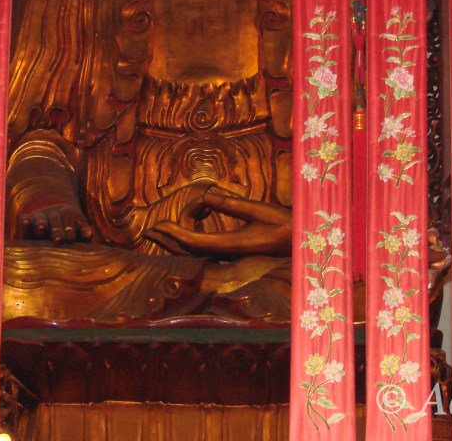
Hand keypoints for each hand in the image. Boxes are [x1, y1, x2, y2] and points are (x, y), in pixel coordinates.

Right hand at [18, 202, 92, 244]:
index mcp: (68, 213)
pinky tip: (25, 221)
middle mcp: (53, 212)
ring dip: (41, 223)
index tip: (70, 240)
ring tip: (42, 228)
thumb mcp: (78, 229)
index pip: (69, 217)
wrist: (53, 221)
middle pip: (55, 219)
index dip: (70, 228)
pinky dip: (25, 220)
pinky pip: (24, 218)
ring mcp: (39, 215)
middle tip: (58, 240)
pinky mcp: (27, 220)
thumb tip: (88, 234)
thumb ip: (83, 232)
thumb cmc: (70, 232)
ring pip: (40, 218)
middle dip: (57, 229)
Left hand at [145, 192, 290, 256]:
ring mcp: (228, 256)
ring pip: (195, 251)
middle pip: (189, 251)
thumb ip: (231, 204)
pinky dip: (192, 235)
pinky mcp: (232, 253)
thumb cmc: (284, 225)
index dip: (174, 234)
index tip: (158, 225)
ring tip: (166, 225)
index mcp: (232, 246)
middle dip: (168, 240)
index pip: (194, 242)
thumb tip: (206, 196)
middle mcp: (227, 254)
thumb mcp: (258, 210)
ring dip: (178, 238)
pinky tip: (196, 220)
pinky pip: (204, 247)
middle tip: (149, 230)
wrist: (301, 243)